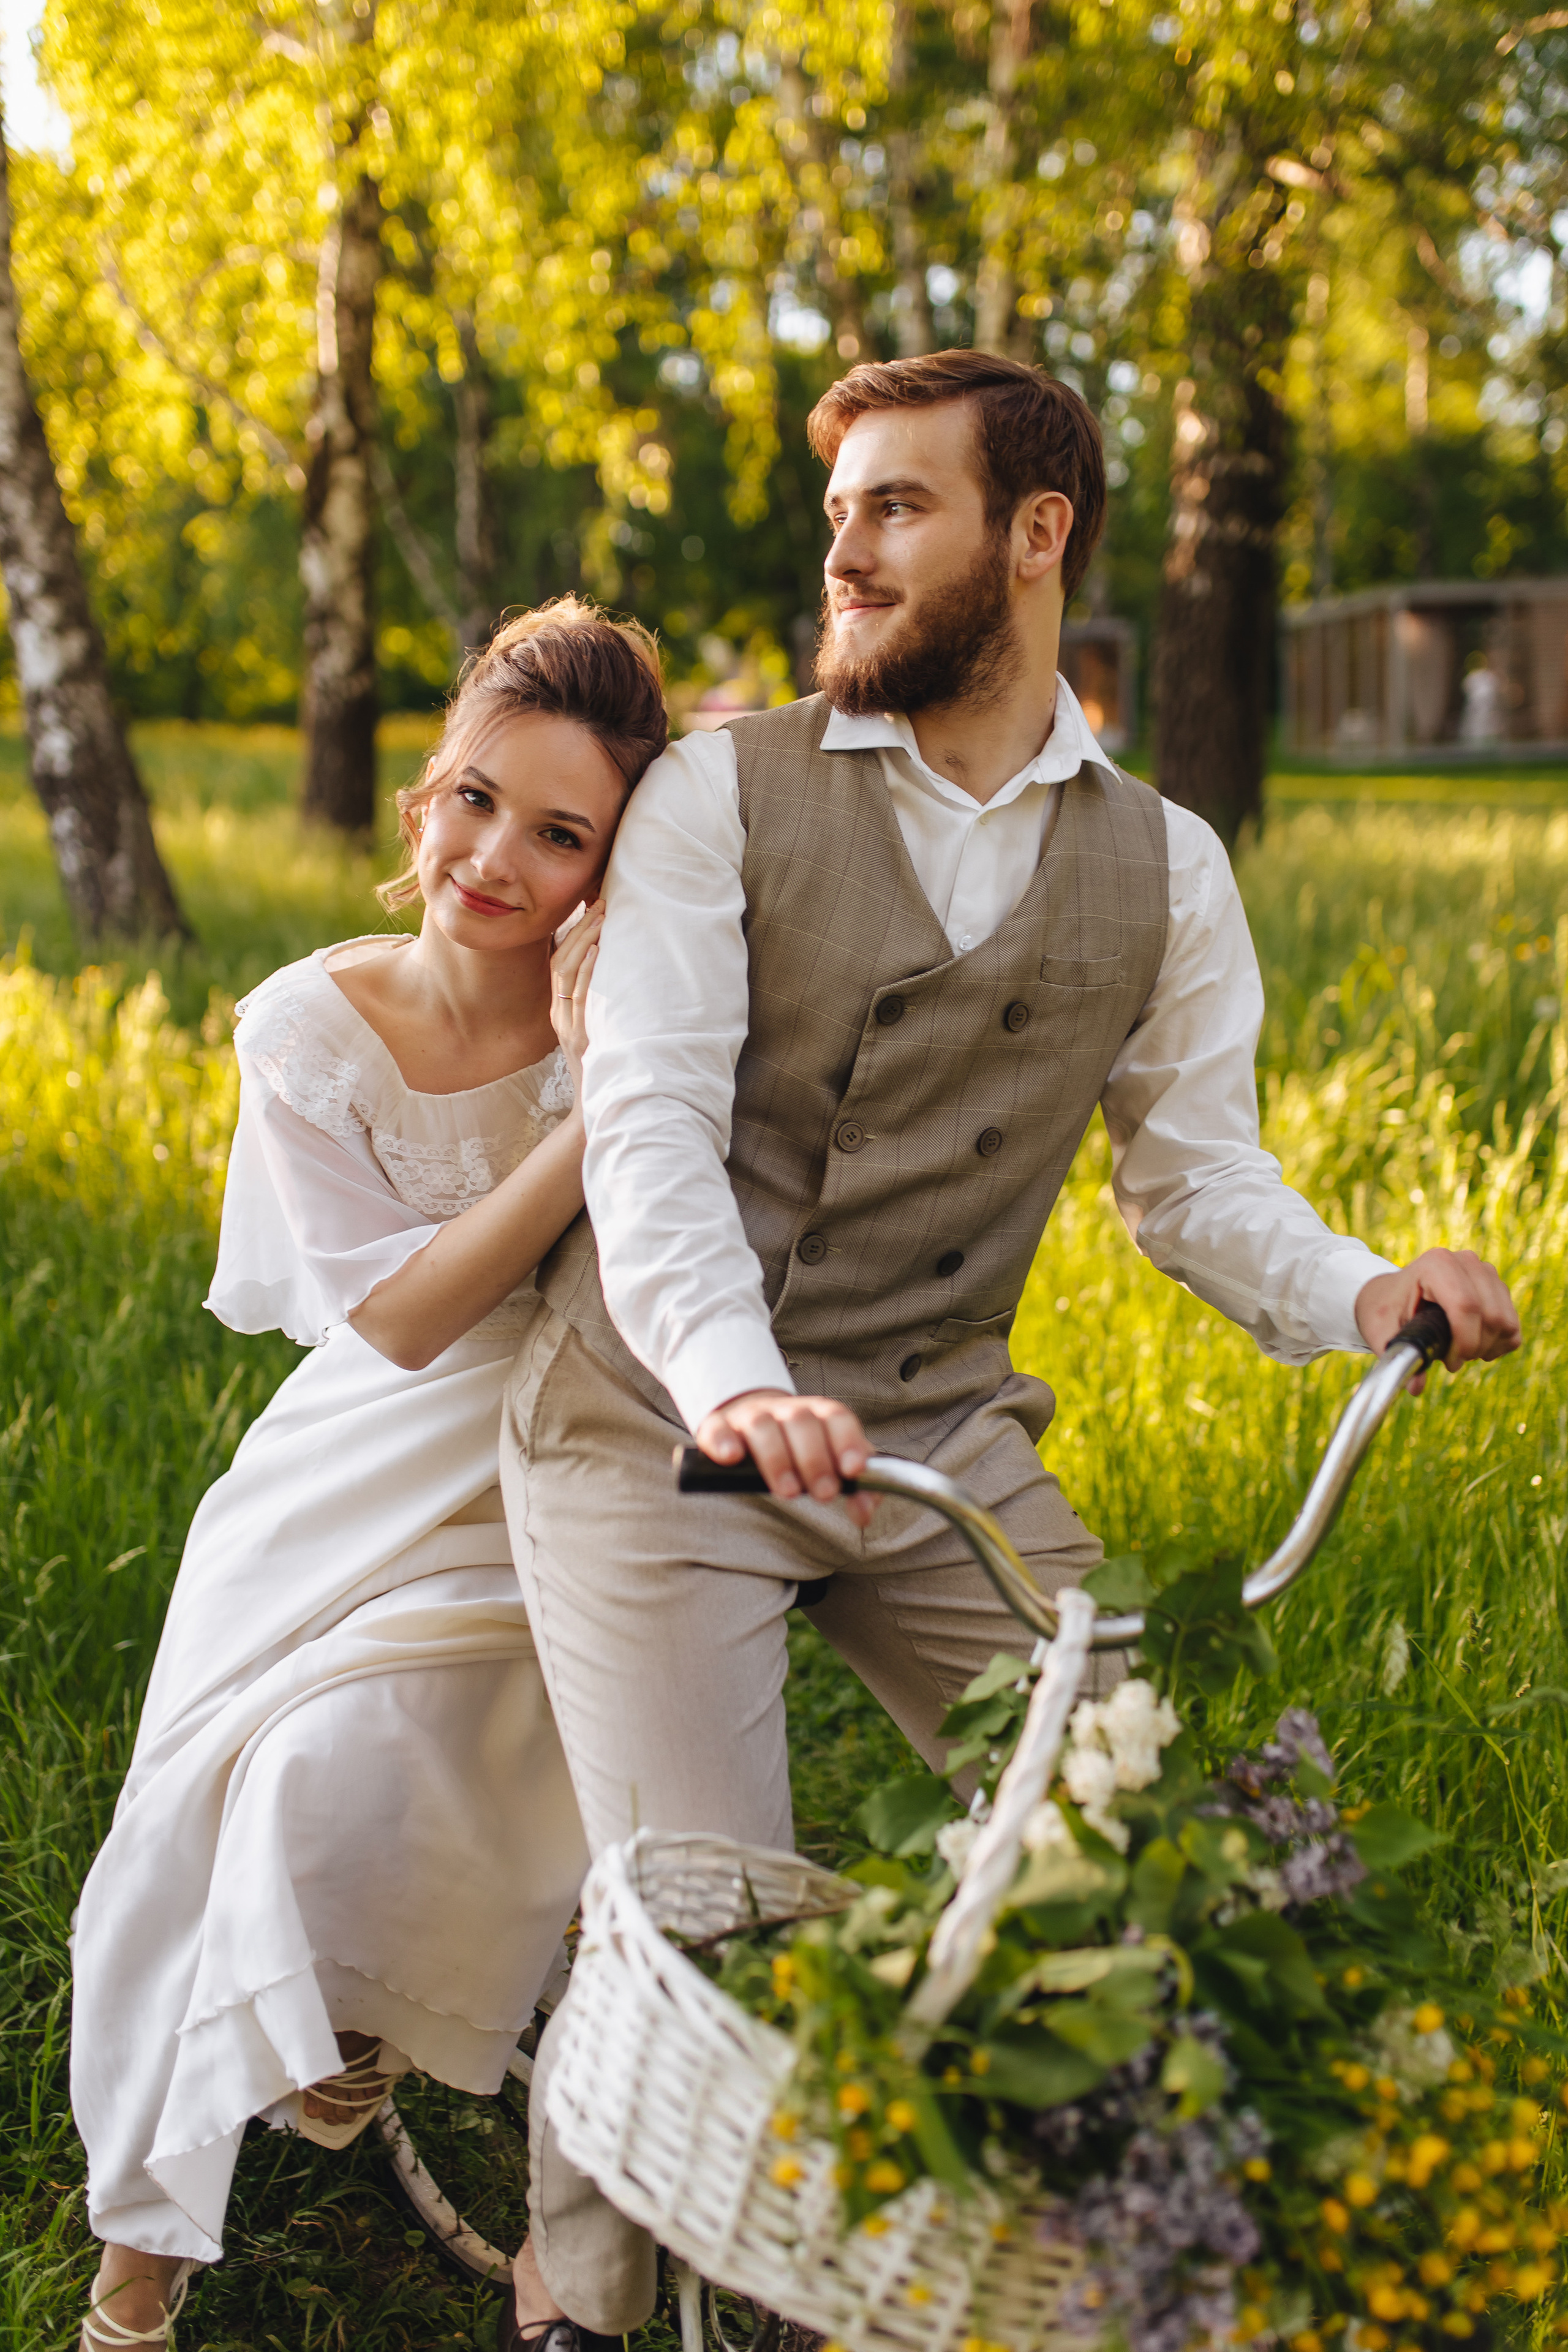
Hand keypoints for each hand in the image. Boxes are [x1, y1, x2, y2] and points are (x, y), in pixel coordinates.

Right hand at [549, 900, 602, 1095]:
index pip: (560, 961)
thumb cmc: (601, 1069)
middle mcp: (560, 1015)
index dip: (573, 933)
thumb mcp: (594, 1033)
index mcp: (560, 1011)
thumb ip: (596, 1006)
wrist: (596, 1108)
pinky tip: (600, 952)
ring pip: (568, 974)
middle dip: (580, 929)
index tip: (592, 908)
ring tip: (602, 918)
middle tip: (601, 904)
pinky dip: (589, 971)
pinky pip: (581, 998)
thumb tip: (615, 973)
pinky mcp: (580, 1038)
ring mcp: (568, 1026)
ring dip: (586, 941)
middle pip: (561, 961)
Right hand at [696, 1388, 878, 1526]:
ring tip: (788, 1491)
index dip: (847, 1442)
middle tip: (824, 1494)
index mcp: (817, 1414)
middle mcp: (784, 1410)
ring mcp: (749, 1417)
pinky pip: (717, 1429)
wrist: (749, 1421)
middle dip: (815, 1460)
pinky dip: (724, 1442)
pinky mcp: (718, 1428)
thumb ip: (855, 1487)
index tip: (853, 1470)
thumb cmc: (798, 1448)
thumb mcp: (830, 1460)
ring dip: (777, 1458)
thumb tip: (864, 1513)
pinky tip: (732, 1458)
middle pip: (801, 1422)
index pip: (836, 1417)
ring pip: (762, 1426)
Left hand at [1354, 1248, 1520, 1393]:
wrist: (1392, 1294)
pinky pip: (1513, 1325)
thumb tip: (1416, 1388)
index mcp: (1436, 1265)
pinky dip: (1499, 1344)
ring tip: (1459, 1352)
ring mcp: (1485, 1271)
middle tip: (1450, 1360)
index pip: (1466, 1305)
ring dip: (1487, 1347)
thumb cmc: (1385, 1311)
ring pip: (1506, 1322)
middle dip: (1475, 1348)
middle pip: (1492, 1316)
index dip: (1464, 1342)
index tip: (1449, 1363)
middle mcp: (1465, 1261)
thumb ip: (1397, 1357)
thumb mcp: (1381, 1331)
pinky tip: (1474, 1346)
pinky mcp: (1497, 1287)